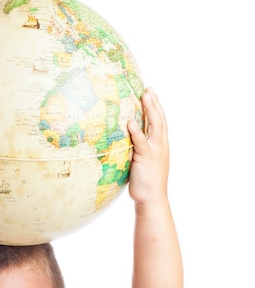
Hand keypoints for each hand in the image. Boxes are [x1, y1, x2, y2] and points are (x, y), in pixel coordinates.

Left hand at [127, 88, 168, 204]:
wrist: (152, 198)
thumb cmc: (145, 183)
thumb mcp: (143, 162)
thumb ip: (139, 150)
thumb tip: (127, 142)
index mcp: (160, 145)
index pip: (160, 122)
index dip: (156, 107)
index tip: (151, 93)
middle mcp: (160, 145)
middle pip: (159, 119)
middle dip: (154, 103)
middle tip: (149, 89)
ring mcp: (155, 151)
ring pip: (155, 126)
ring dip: (150, 110)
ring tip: (145, 96)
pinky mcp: (146, 158)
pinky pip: (141, 142)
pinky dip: (136, 132)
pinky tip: (130, 122)